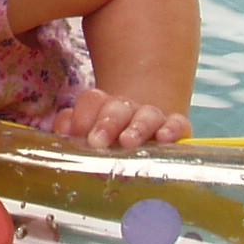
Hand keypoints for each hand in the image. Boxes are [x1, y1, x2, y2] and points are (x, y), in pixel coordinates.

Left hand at [45, 85, 187, 150]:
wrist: (142, 140)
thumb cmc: (107, 142)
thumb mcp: (86, 136)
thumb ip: (71, 129)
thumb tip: (64, 129)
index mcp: (102, 107)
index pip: (92, 100)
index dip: (83, 116)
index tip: (79, 134)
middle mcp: (127, 109)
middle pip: (116, 107)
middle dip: (106, 123)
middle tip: (96, 142)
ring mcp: (152, 118)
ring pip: (146, 115)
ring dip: (136, 127)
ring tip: (127, 142)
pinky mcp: (176, 129)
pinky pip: (178, 123)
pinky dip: (173, 128)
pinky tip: (165, 138)